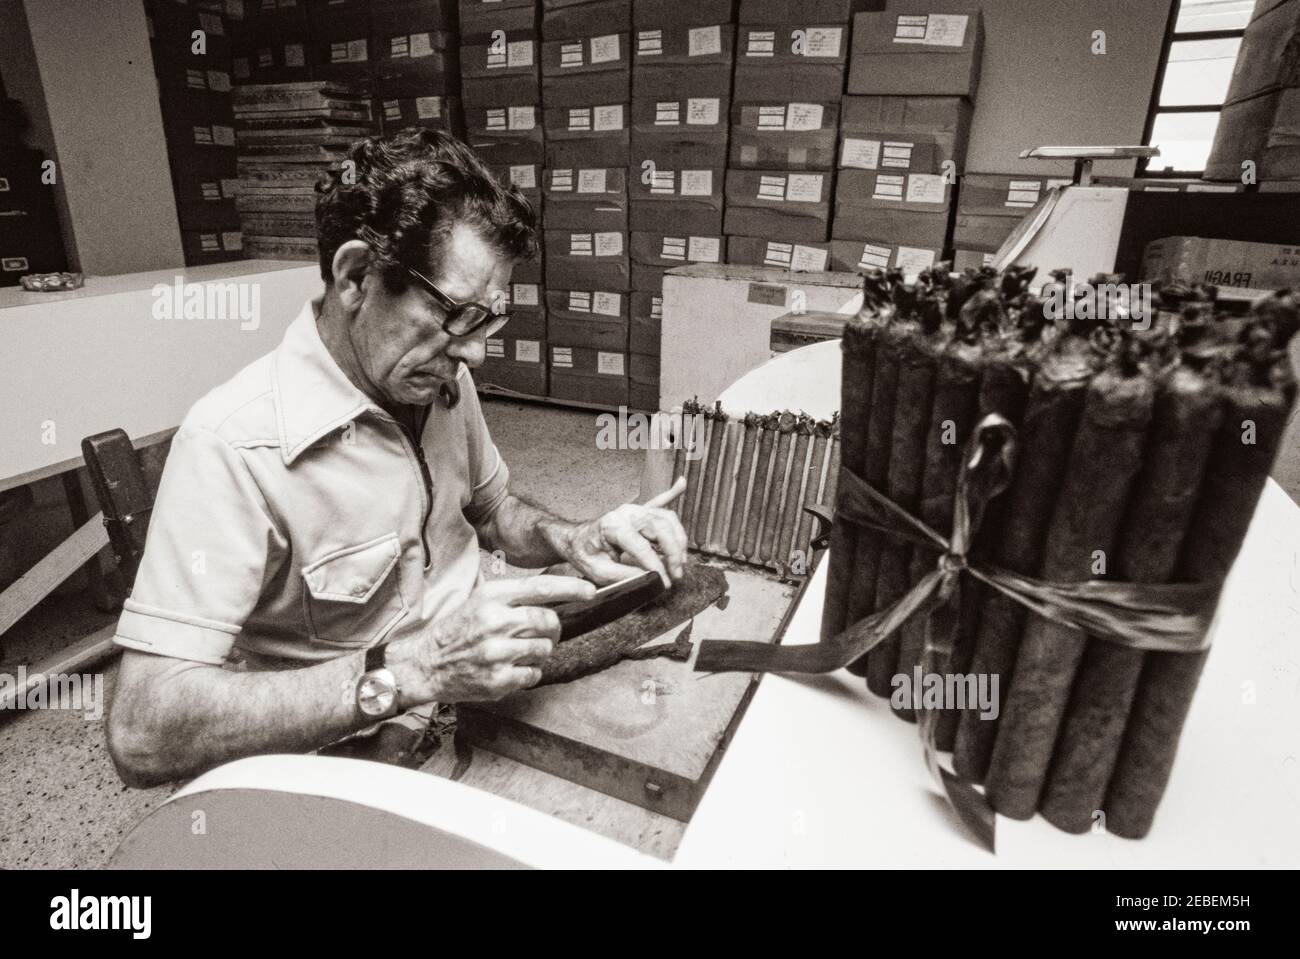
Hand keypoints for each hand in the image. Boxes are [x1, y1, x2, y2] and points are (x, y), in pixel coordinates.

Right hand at [386, 575, 595, 704]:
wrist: (427, 663)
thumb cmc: (460, 629)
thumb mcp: (481, 600)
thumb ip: (515, 597)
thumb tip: (557, 593)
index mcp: (492, 597)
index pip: (541, 588)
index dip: (571, 588)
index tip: (590, 591)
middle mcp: (495, 622)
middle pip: (549, 621)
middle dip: (553, 628)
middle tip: (543, 632)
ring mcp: (496, 652)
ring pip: (544, 649)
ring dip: (539, 651)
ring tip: (519, 651)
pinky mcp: (497, 679)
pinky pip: (534, 673)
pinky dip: (529, 672)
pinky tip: (512, 667)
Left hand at [561, 477, 688, 587]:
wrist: (577, 540)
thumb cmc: (585, 554)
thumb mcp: (598, 571)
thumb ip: (623, 576)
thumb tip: (649, 580)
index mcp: (612, 526)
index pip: (641, 546)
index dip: (655, 565)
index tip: (664, 582)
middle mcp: (626, 513)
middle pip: (660, 528)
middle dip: (673, 552)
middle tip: (676, 575)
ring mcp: (635, 509)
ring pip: (667, 519)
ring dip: (678, 541)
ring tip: (680, 562)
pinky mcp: (641, 511)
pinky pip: (661, 503)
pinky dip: (673, 495)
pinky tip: (681, 483)